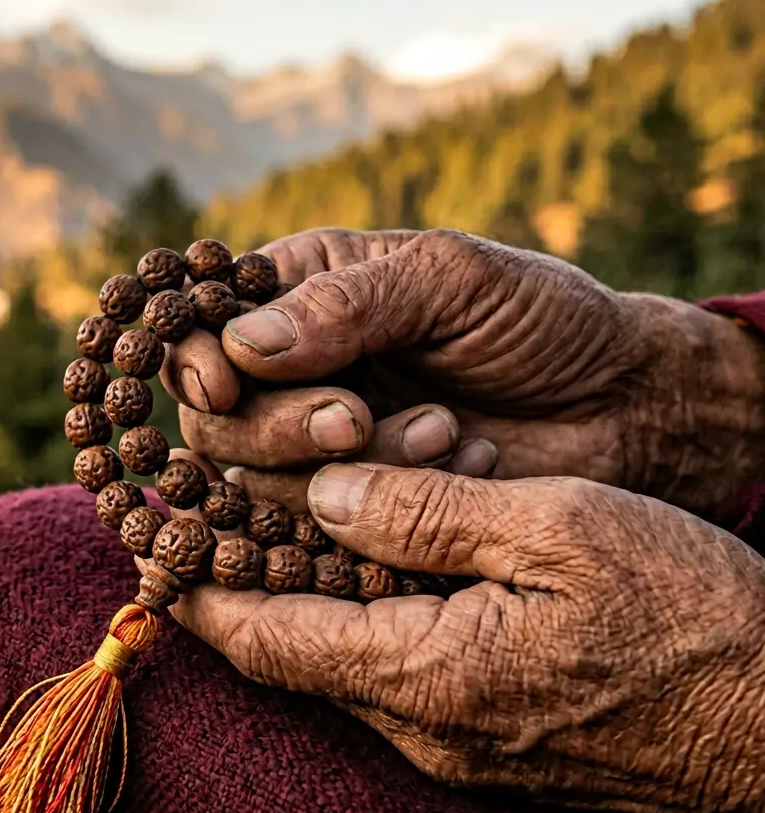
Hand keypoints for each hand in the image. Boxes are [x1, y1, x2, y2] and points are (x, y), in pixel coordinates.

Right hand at [161, 228, 764, 516]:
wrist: (616, 403)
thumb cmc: (538, 321)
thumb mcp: (450, 282)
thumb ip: (347, 303)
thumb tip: (240, 345)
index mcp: (303, 295)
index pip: (204, 329)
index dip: (196, 360)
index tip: (225, 382)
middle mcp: (296, 374)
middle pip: (218, 420)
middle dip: (279, 427)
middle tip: (355, 418)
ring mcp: (323, 448)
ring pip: (262, 482)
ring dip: (347, 469)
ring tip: (443, 432)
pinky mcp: (361, 509)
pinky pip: (322, 529)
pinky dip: (379, 512)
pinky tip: (456, 468)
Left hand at [171, 460, 764, 812]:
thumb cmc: (692, 617)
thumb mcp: (561, 532)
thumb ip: (431, 513)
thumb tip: (326, 495)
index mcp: (425, 674)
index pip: (265, 638)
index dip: (198, 588)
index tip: (154, 539)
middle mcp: (424, 725)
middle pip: (293, 652)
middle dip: (241, 585)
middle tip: (204, 514)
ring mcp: (458, 740)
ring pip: (342, 658)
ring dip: (303, 594)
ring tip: (273, 520)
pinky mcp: (492, 735)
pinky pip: (395, 669)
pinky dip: (361, 612)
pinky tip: (371, 561)